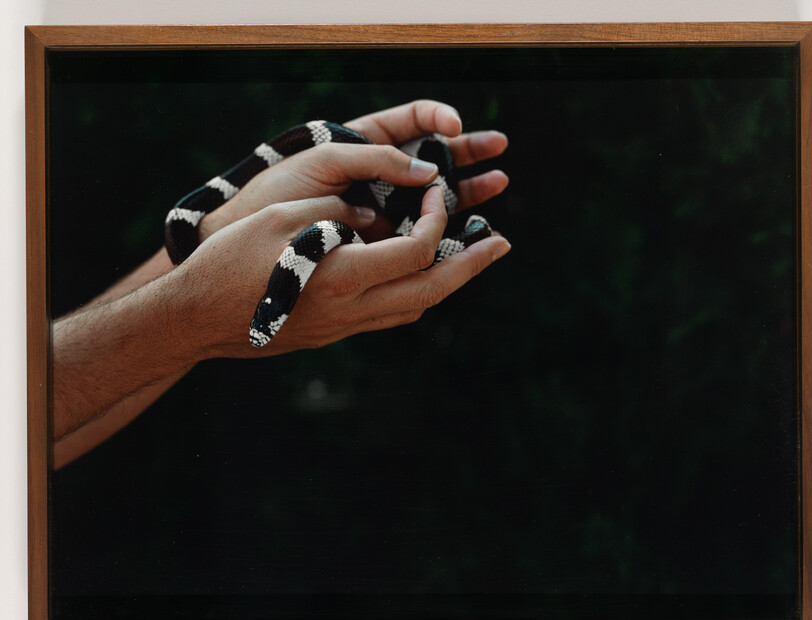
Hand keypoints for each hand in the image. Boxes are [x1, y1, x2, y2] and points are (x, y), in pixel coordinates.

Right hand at [174, 187, 510, 358]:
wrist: (194, 318)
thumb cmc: (228, 261)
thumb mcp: (282, 218)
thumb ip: (338, 213)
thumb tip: (373, 214)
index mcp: (343, 275)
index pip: (417, 249)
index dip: (436, 218)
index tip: (435, 192)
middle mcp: (351, 308)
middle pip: (431, 289)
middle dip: (471, 264)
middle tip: (501, 242)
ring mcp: (344, 328)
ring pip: (415, 309)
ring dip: (449, 283)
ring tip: (471, 259)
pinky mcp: (333, 335)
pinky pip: (390, 318)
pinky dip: (417, 295)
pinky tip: (421, 277)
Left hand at [198, 100, 508, 241]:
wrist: (245, 235)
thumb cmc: (278, 189)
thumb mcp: (324, 162)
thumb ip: (374, 160)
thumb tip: (429, 172)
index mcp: (363, 144)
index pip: (411, 122)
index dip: (436, 120)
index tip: (454, 126)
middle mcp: (378, 175)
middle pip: (433, 157)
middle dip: (467, 151)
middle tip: (500, 146)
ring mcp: (381, 208)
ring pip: (433, 195)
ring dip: (466, 188)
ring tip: (499, 182)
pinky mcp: (379, 240)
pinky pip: (418, 231)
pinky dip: (444, 227)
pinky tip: (469, 224)